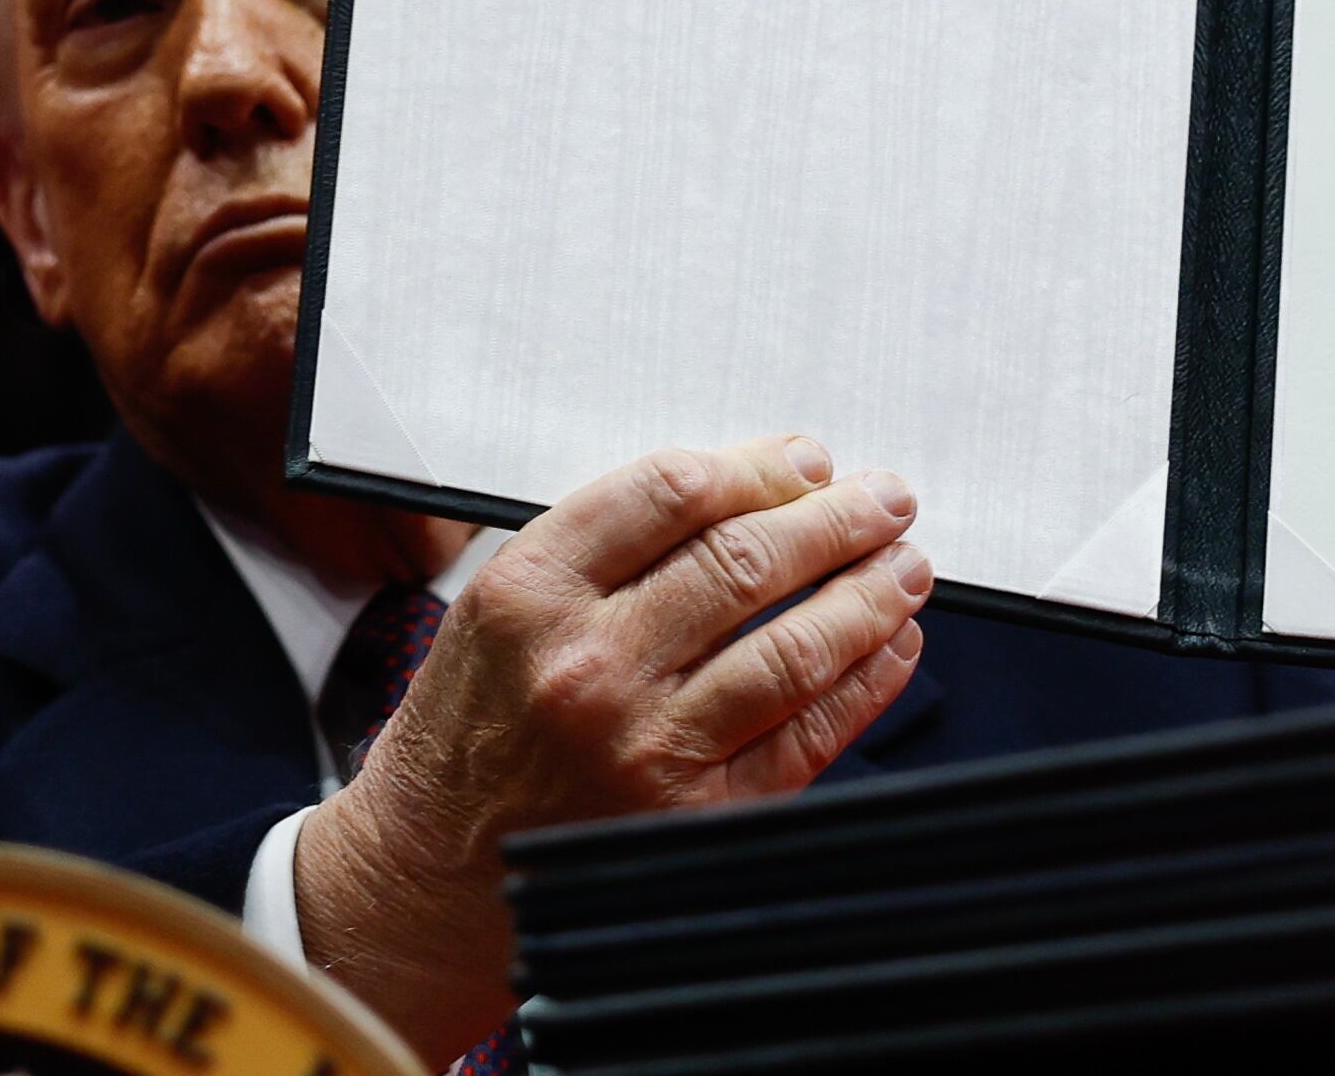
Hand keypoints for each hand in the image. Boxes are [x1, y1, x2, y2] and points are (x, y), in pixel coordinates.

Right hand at [294, 435, 928, 1064]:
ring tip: (906, 564)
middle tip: (885, 498)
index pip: (671, 494)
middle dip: (837, 520)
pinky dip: (864, 682)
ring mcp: (646, 749)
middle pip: (744, 563)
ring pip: (793, 650)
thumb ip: (611, 545)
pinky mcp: (695, 815)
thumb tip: (760, 482)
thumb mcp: (499, 606)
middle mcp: (588, 669)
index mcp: (530, 595)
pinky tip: (890, 645)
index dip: (761, 466)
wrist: (428, 875)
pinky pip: (807, 735)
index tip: (808, 460)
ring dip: (868, 596)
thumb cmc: (473, 728)